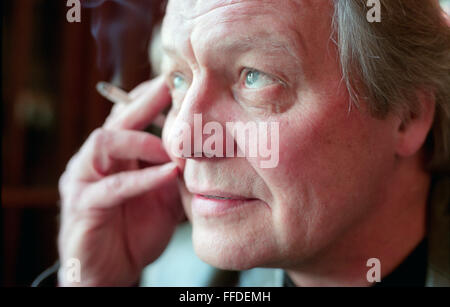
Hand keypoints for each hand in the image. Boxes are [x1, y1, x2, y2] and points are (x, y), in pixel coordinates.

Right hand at [57, 76, 183, 285]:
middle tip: (170, 86)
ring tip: (170, 150)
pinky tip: (168, 173)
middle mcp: (95, 161)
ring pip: (104, 143)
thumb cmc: (137, 232)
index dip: (150, 98)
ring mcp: (84, 180)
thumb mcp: (164, 197)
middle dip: (144, 101)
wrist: (112, 272)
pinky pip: (112, 186)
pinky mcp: (82, 206)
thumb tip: (204, 152)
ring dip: (141, 141)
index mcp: (115, 156)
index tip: (178, 83)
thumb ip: (176, 173)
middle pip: (116, 120)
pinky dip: (142, 178)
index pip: (129, 117)